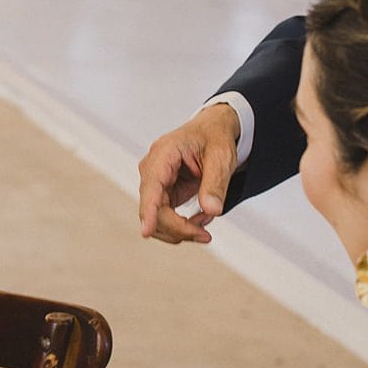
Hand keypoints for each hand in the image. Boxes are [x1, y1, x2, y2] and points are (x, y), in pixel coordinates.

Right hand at [138, 103, 239, 243]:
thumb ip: (216, 184)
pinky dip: (183, 224)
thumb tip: (211, 211)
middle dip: (178, 227)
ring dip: (180, 228)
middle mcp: (152, 170)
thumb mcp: (222, 157)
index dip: (149, 211)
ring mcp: (155, 183)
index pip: (151, 188)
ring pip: (156, 218)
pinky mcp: (162, 193)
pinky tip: (201, 218)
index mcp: (163, 154)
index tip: (146, 232)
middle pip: (153, 209)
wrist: (212, 131)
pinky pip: (165, 217)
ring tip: (206, 221)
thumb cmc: (214, 138)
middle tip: (206, 236)